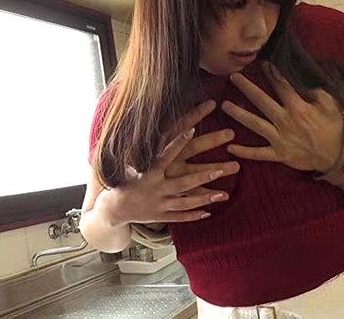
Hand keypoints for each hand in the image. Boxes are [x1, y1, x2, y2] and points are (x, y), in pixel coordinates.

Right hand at [103, 100, 239, 225]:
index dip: (178, 141)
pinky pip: (181, 216)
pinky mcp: (161, 215)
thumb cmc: (124, 181)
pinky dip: (195, 214)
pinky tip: (210, 211)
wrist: (112, 209)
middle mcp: (156, 186)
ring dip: (207, 196)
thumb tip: (160, 131)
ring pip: (188, 200)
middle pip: (187, 178)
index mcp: (149, 170)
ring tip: (224, 193)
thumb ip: (146, 149)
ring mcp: (160, 202)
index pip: (165, 152)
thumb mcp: (131, 164)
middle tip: (231, 166)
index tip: (192, 128)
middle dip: (209, 172)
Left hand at [220, 62, 343, 172]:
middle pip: (262, 101)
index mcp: (298, 107)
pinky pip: (258, 153)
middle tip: (232, 76)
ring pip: (255, 125)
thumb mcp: (329, 104)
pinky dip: (244, 152)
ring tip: (224, 105)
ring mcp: (280, 138)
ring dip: (239, 115)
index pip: (281, 86)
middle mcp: (286, 121)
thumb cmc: (334, 127)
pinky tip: (229, 146)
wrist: (337, 155)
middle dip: (247, 88)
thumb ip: (314, 91)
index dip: (271, 73)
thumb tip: (301, 80)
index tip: (261, 62)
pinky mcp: (279, 154)